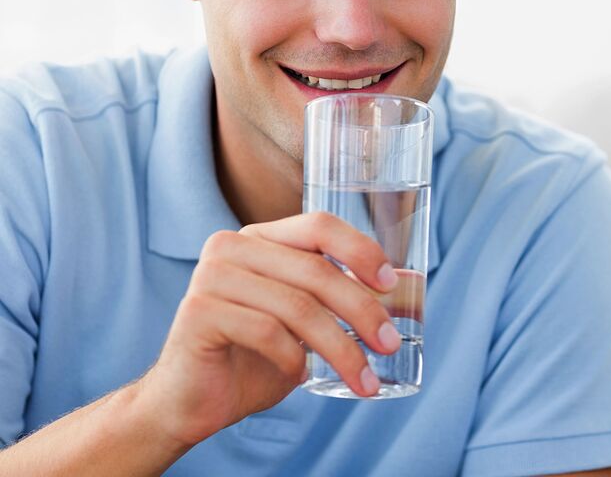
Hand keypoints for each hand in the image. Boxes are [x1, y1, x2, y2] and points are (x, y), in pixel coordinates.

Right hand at [135, 211, 401, 447]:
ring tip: (362, 378)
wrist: (191, 401)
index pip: (320, 225)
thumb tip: (403, 286)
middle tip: (389, 344)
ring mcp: (211, 275)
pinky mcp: (198, 311)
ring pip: (297, 307)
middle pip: (316, 271)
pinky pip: (266, 331)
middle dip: (362, 311)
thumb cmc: (253, 358)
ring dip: (340, 348)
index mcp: (262, 238)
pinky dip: (293, 358)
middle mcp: (232, 246)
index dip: (361, 250)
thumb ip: (336, 296)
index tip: (392, 284)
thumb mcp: (302, 320)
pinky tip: (300, 376)